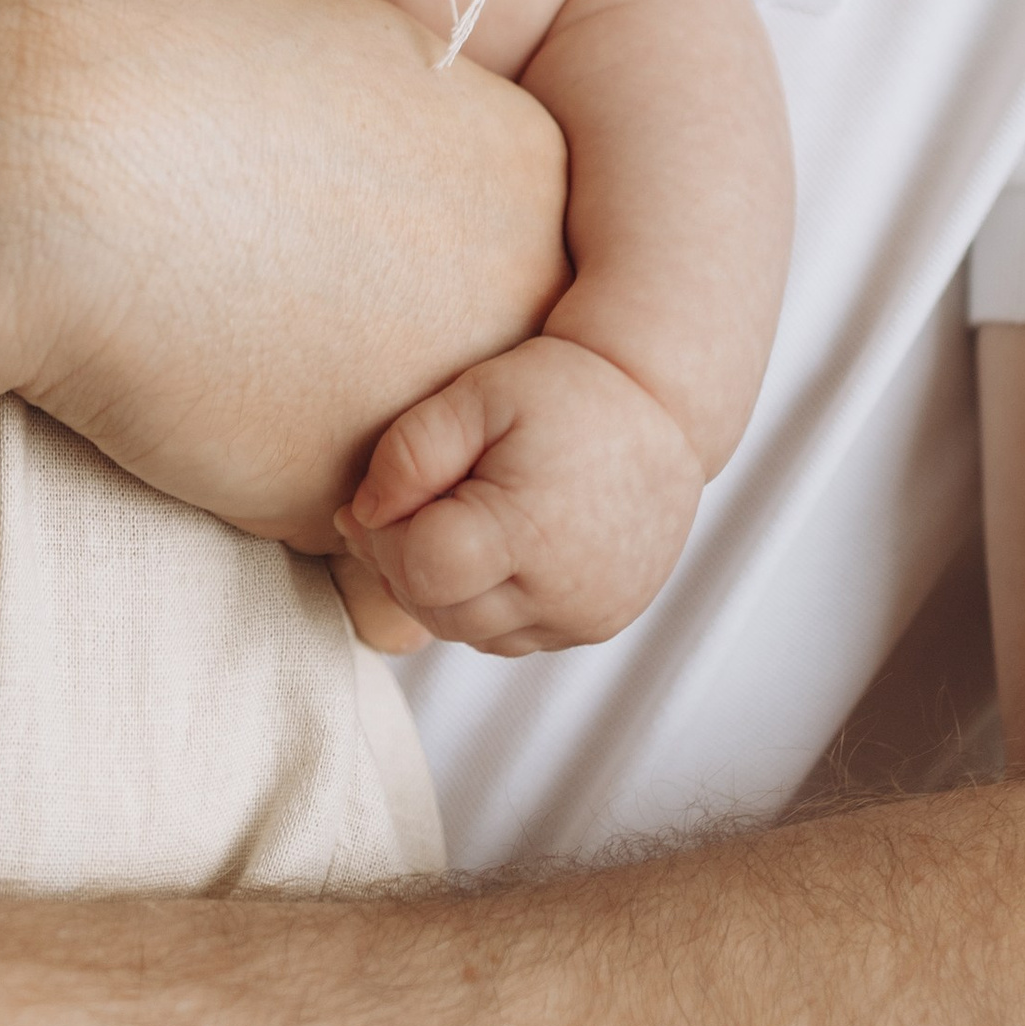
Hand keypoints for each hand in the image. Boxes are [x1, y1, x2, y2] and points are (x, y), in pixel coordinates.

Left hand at [338, 333, 703, 656]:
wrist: (661, 405)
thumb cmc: (564, 389)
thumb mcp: (478, 394)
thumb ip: (410, 452)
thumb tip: (362, 516)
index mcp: (530, 533)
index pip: (419, 571)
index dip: (381, 539)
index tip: (376, 501)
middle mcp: (564, 593)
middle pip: (439, 612)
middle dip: (403, 565)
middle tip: (400, 510)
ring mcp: (586, 617)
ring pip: (472, 633)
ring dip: (442, 591)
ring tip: (446, 524)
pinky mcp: (598, 624)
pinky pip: (513, 636)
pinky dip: (486, 604)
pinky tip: (490, 549)